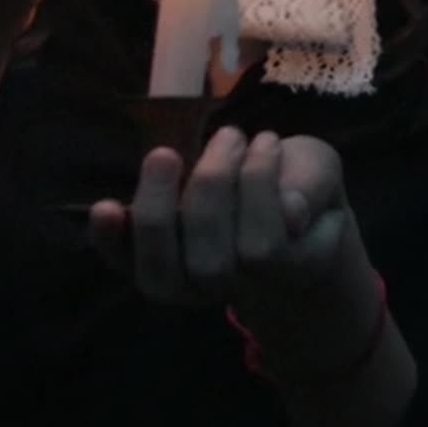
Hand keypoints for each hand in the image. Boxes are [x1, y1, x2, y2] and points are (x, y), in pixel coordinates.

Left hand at [87, 128, 361, 308]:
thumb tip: (289, 211)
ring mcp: (189, 288)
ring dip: (159, 206)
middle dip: (212, 188)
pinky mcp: (151, 270)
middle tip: (229, 136)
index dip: (259, 189)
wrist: (278, 230)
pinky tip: (106, 208)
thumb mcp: (321, 174)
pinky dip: (111, 240)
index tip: (267, 139)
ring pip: (162, 269)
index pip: (262, 249)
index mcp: (286, 272)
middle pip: (209, 262)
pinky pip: (125, 266)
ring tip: (169, 154)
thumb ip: (312, 184)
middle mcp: (234, 290)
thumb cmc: (297, 192)